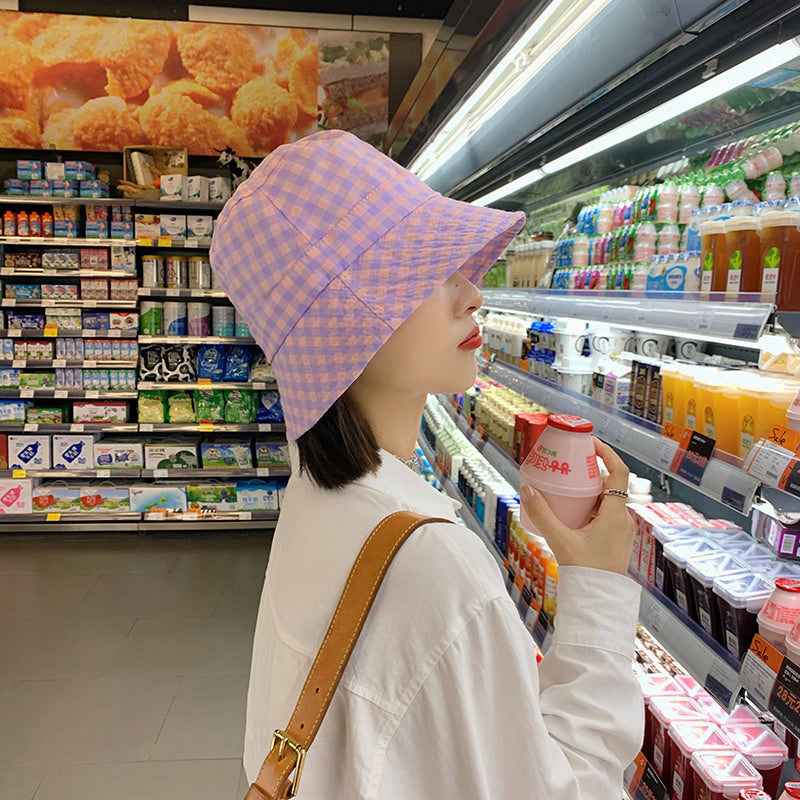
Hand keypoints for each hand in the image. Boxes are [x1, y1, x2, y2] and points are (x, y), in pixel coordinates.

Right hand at [519, 437, 634, 574]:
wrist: (598, 602)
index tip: (590, 442)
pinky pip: (606, 513)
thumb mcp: (560, 540)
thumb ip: (542, 514)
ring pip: (608, 500)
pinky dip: (592, 505)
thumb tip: (527, 489)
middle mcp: (624, 519)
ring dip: (591, 489)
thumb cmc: (586, 573)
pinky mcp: (616, 539)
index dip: (607, 453)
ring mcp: (622, 530)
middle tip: (570, 463)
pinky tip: (573, 511)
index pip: (619, 472)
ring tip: (568, 485)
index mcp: (616, 514)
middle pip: (611, 484)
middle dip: (591, 471)